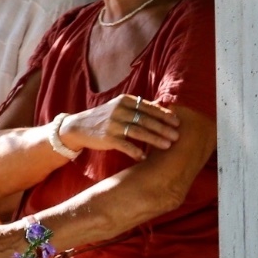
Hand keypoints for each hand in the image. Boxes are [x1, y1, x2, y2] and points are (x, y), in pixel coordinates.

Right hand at [60, 93, 180, 160]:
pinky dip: (136, 151)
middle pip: (146, 120)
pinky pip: (125, 145)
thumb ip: (139, 106)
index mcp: (125, 100)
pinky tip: (144, 157)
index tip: (178, 122)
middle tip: (177, 136)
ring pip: (139, 132)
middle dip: (163, 128)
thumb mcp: (120, 107)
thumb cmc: (105, 117)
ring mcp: (113, 124)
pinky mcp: (107, 138)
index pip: (149, 107)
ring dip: (155, 139)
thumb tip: (163, 104)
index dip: (164, 115)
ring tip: (167, 145)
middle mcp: (119, 110)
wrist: (79, 126)